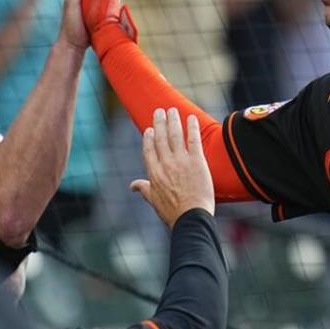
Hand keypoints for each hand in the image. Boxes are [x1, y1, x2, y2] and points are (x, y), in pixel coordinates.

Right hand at [130, 108, 214, 226]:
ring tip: (173, 110)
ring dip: (173, 121)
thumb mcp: (154, 201)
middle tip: (160, 111)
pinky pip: (193, 140)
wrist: (191, 218)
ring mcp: (181, 161)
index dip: (149, 137)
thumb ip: (144, 189)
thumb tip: (133, 186)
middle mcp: (165, 164)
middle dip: (160, 122)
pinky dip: (192, 127)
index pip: (149, 149)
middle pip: (161, 138)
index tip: (150, 128)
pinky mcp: (196, 161)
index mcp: (154, 173)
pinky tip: (191, 118)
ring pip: (175, 135)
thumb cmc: (173, 212)